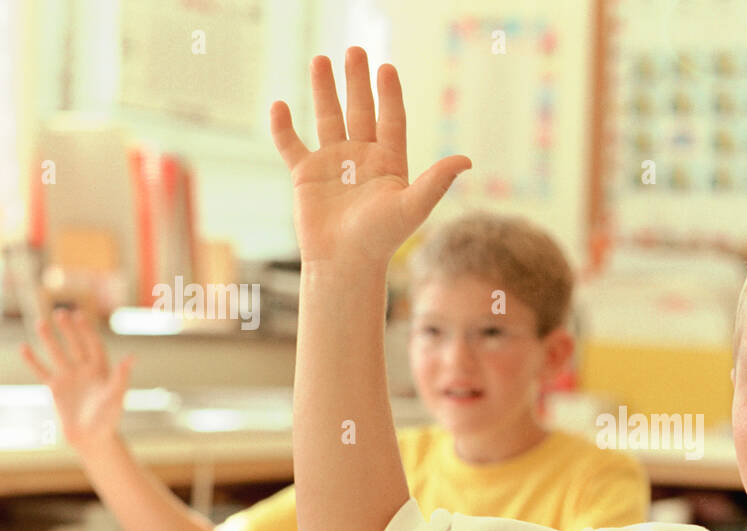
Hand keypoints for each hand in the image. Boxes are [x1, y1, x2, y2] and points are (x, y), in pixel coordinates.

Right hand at [19, 307, 132, 451]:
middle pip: (76, 345)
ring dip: (50, 339)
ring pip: (57, 354)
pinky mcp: (56, 388)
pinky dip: (33, 361)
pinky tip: (24, 348)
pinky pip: (42, 371)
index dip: (87, 332)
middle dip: (69, 330)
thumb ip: (121, 376)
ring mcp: (69, 378)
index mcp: (102, 371)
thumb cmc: (109, 418)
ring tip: (40, 323)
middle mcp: (85, 370)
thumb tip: (131, 357)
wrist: (92, 438)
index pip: (94, 346)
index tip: (80, 317)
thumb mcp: (116, 396)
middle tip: (61, 313)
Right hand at [269, 46, 470, 264]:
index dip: (390, 94)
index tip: (387, 67)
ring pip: (327, 118)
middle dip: (357, 81)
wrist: (345, 264)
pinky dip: (283, 127)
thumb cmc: (380, 239)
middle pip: (360, 110)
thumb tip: (466, 161)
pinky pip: (291, 144)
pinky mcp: (306, 175)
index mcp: (389, 163)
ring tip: (321, 59)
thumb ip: (436, 181)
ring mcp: (333, 164)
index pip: (391, 120)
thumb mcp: (411, 206)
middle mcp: (361, 159)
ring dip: (324, 90)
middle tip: (355, 50)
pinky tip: (279, 105)